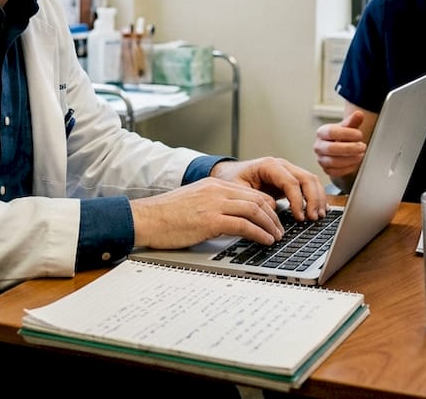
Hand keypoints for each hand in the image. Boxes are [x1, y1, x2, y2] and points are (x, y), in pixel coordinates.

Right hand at [130, 178, 284, 249]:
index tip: (273, 219)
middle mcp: (217, 190)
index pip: (250, 192)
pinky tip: (265, 240)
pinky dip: (259, 233)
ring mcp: (214, 203)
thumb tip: (230, 221)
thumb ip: (213, 206)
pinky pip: (244, 224)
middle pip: (256, 199)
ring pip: (254, 210)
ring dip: (270, 225)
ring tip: (276, 237)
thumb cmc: (165, 216)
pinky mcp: (211, 219)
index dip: (266, 206)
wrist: (146, 218)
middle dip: (273, 216)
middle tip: (279, 230)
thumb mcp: (194, 203)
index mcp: (213, 184)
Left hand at [210, 156, 327, 220]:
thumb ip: (254, 197)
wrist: (230, 173)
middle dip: (313, 199)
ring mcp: (288, 171)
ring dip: (318, 199)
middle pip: (306, 178)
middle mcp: (282, 165)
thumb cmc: (232, 179)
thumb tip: (273, 208)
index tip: (299, 216)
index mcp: (269, 165)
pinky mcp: (291, 180)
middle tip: (313, 218)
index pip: (290, 181)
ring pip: (311, 181)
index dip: (297, 200)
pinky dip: (317, 197)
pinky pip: (309, 186)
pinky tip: (320, 210)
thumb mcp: (237, 189)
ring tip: (318, 216)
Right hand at [314, 110, 367, 182]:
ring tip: (361, 155)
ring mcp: (321, 159)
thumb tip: (359, 114)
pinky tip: (356, 163)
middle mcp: (318, 146)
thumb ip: (353, 121)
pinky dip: (348, 168)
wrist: (341, 150)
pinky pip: (336, 172)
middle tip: (363, 147)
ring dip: (350, 159)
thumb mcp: (348, 128)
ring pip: (333, 162)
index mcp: (322, 132)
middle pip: (331, 149)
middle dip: (349, 148)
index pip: (331, 132)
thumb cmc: (343, 137)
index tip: (360, 135)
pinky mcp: (326, 170)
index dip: (347, 134)